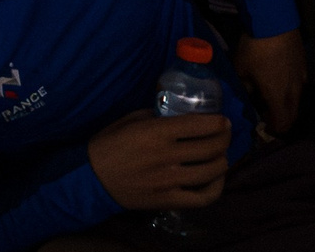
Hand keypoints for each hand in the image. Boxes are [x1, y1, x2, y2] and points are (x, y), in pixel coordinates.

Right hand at [88, 109, 230, 210]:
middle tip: (225, 135)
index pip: (204, 125)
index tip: (223, 120)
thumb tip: (183, 113)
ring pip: (213, 171)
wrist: (88, 179)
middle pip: (213, 147)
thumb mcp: (132, 119)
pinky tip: (215, 179)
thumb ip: (160, 115)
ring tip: (221, 155)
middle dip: (226, 138)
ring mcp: (168, 181)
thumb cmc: (109, 145)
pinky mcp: (165, 200)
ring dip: (224, 160)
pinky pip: (201, 198)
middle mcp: (167, 156)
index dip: (220, 122)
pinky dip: (216, 188)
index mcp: (158, 132)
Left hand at [233, 29, 305, 134]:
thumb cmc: (255, 50)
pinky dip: (290, 91)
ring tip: (270, 99)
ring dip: (286, 105)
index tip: (262, 127)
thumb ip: (247, 91)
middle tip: (266, 116)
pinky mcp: (304, 65)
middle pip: (293, 115)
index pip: (283, 123)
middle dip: (281, 121)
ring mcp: (302, 77)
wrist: (274, 21)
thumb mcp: (242, 73)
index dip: (273, 130)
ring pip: (297, 100)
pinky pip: (299, 86)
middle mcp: (295, 90)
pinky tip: (278, 82)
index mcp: (279, 96)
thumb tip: (249, 100)